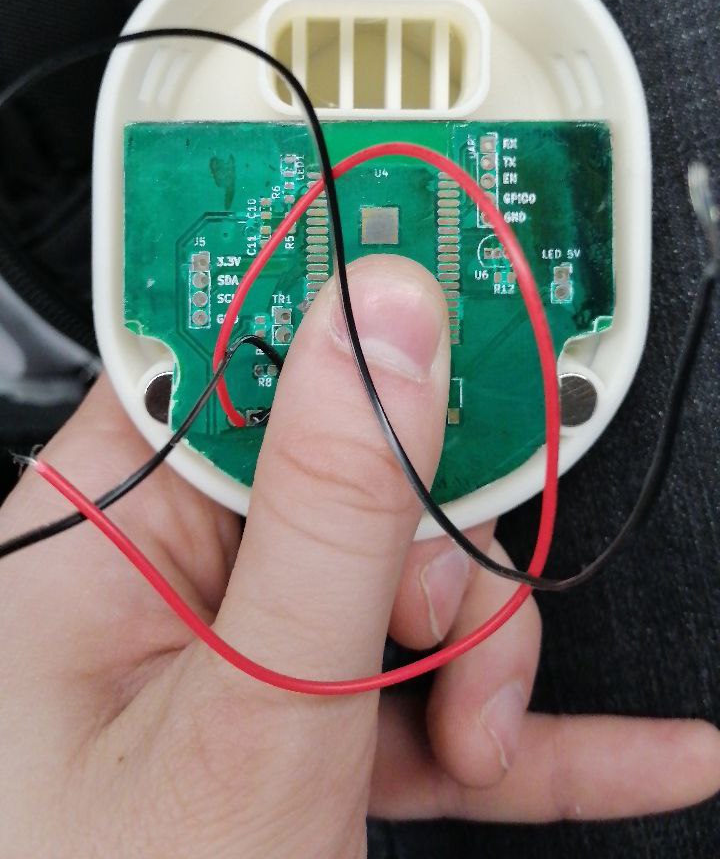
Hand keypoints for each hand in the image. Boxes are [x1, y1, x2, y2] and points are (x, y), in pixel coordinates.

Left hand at [0, 256, 716, 858]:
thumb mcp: (254, 709)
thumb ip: (330, 502)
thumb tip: (386, 321)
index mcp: (105, 527)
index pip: (232, 343)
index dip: (341, 287)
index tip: (445, 246)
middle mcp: (165, 577)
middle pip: (349, 468)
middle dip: (437, 539)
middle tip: (466, 612)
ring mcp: (242, 664)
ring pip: (406, 588)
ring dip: (481, 655)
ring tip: (489, 735)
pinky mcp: (301, 742)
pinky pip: (429, 709)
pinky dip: (529, 736)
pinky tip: (641, 750)